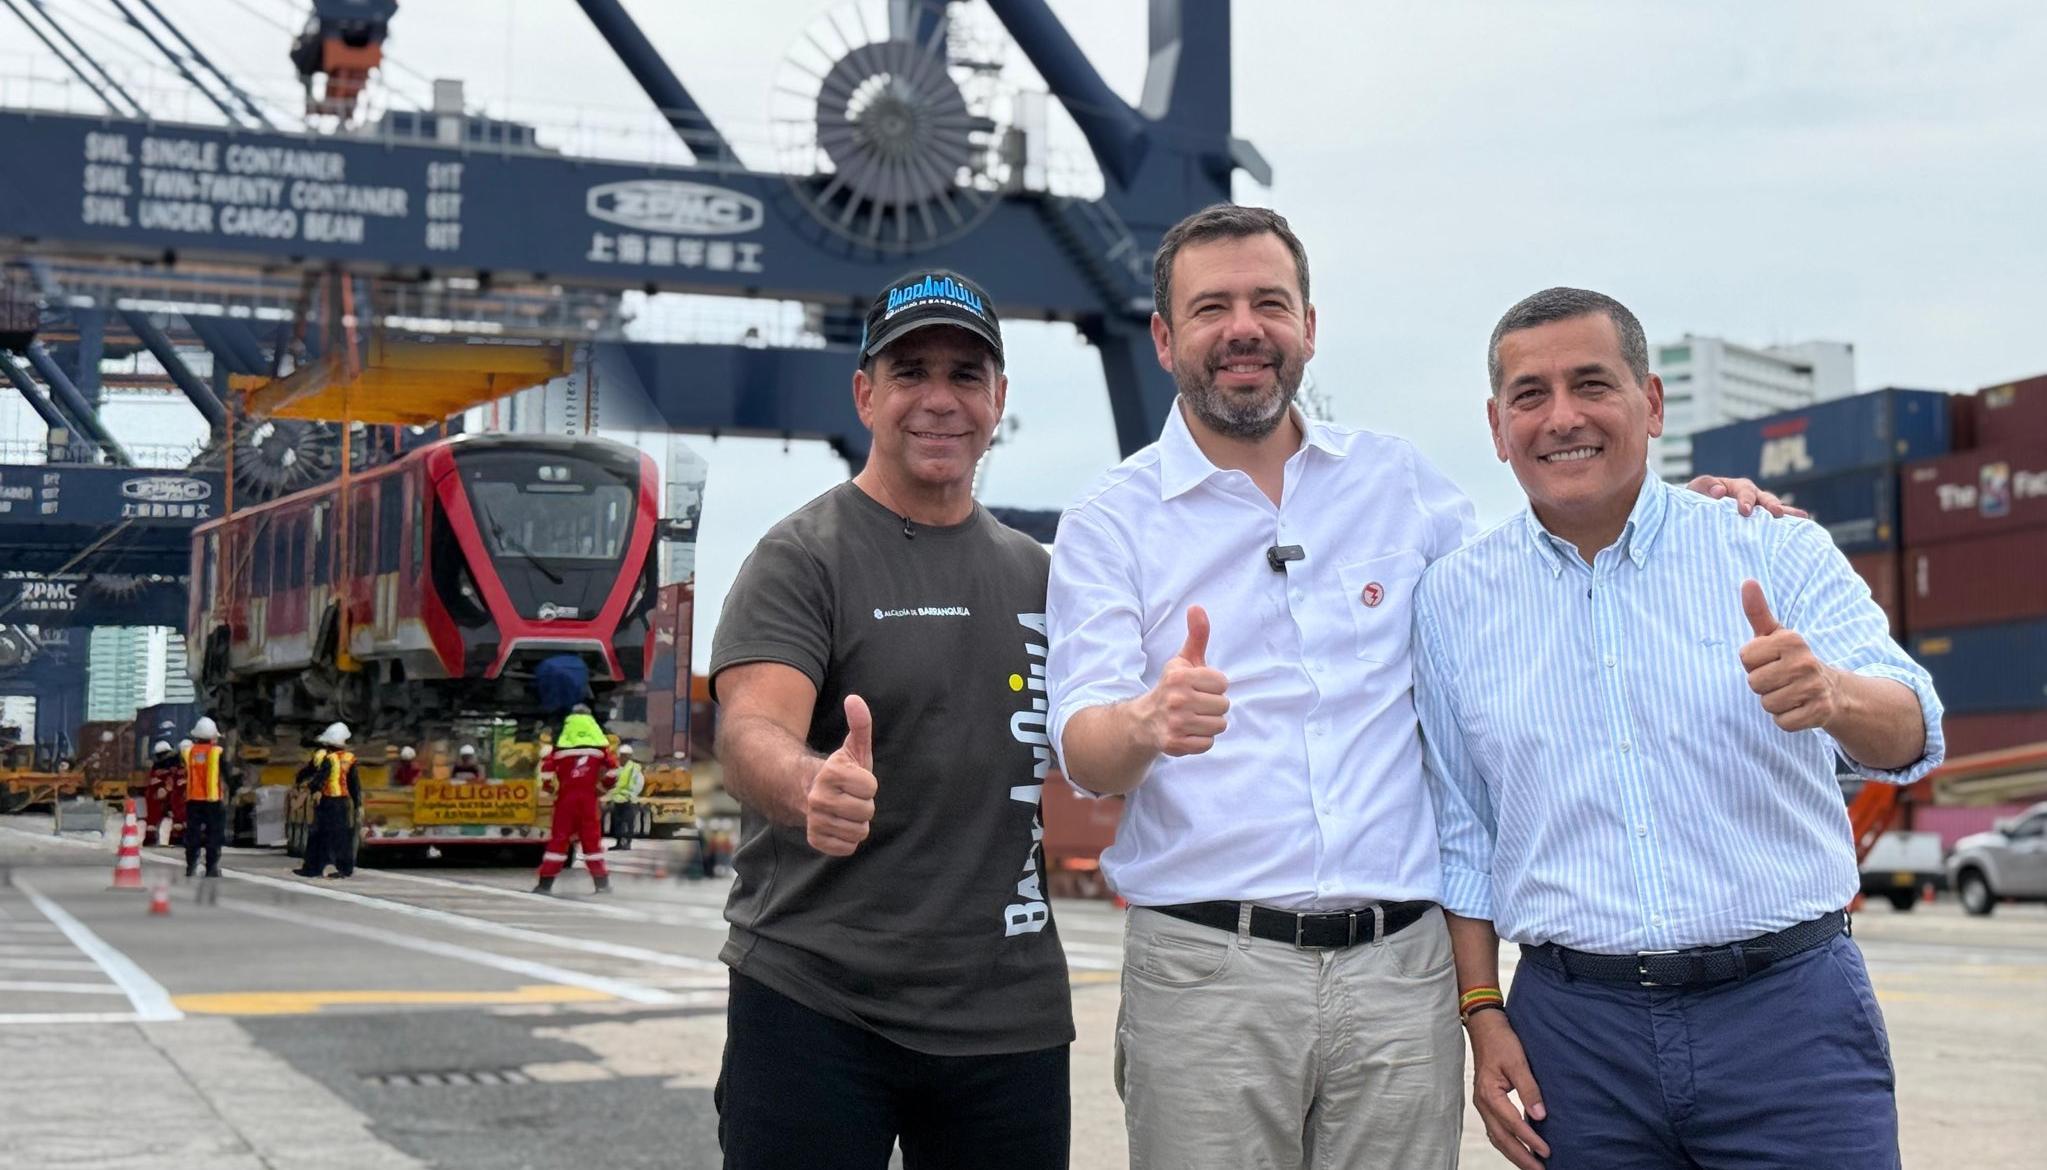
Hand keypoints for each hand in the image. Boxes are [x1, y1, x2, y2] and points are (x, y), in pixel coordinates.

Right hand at [806, 694, 878, 856]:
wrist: (806, 792)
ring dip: (856, 823)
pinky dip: (846, 839)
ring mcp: (814, 820)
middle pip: (866, 812)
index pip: (871, 788)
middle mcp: (818, 798)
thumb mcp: (852, 747)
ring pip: (858, 832)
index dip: (867, 784)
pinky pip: (847, 848)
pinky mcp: (815, 840)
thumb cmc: (839, 771)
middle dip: (863, 805)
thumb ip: (860, 723)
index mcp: (831, 773)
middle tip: (849, 797)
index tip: (855, 780)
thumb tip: (855, 699)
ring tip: (844, 811)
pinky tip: (837, 825)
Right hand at [1144, 607, 1230, 756]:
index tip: (1198, 687)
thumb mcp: (1183, 660)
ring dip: (1209, 723)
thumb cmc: (1173, 687)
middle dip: (1212, 705)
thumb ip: (1196, 634)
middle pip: (1224, 705)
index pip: (1222, 683)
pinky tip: (1188, 732)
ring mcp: (1175, 723)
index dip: (1213, 686)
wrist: (1145, 720)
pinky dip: (1201, 740)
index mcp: (1179, 676)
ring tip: (1193, 718)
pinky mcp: (1175, 744)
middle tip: (1195, 704)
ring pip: (1219, 725)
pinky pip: (1208, 743)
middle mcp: (1176, 699)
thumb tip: (1197, 607)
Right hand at [1466, 1010, 1548, 1169]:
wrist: (1485, 1028)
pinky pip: (1496, 1129)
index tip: (1546, 1151)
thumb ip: (1530, 1089)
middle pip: (1501, 1138)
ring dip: (1514, 1154)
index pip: (1512, 1123)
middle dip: (1520, 1157)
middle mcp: (1483, 1103)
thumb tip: (1540, 1115)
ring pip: (1497, 1137)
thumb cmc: (1501, 1042)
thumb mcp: (1518, 1062)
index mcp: (1489, 1094)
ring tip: (1531, 1165)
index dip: (1529, 1139)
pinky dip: (1508, 1142)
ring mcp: (1483, 1104)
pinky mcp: (1487, 1103)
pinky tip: (1520, 1148)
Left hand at [1687, 474, 1807, 517]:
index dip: (1745, 500)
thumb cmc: (1698, 497)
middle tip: (1777, 512)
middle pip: (1766, 498)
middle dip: (1771, 505)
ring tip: (1802, 518)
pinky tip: (1803, 529)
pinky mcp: (1762, 523)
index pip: (1744, 491)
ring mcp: (1760, 510)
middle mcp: (1753, 496)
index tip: (1744, 511)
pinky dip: (1788, 525)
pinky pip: (1776, 524)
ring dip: (1787, 514)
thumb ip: (1706, 487)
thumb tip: (1719, 492)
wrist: (1697, 510)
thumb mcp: (1697, 489)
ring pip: (1776, 510)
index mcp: (1737, 487)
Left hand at [1740, 580, 1839, 730]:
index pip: (1745, 657)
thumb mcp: (1775, 634)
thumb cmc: (1791, 658)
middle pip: (1754, 683)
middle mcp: (1805, 661)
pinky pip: (1782, 722)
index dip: (1753, 662)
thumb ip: (1757, 611)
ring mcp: (1814, 688)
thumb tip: (1747, 581)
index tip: (1771, 660)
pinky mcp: (1819, 712)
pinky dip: (1786, 719)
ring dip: (1774, 702)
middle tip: (1781, 678)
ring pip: (1766, 704)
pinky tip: (1799, 707)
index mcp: (1791, 639)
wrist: (1831, 689)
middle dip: (1763, 684)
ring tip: (1790, 692)